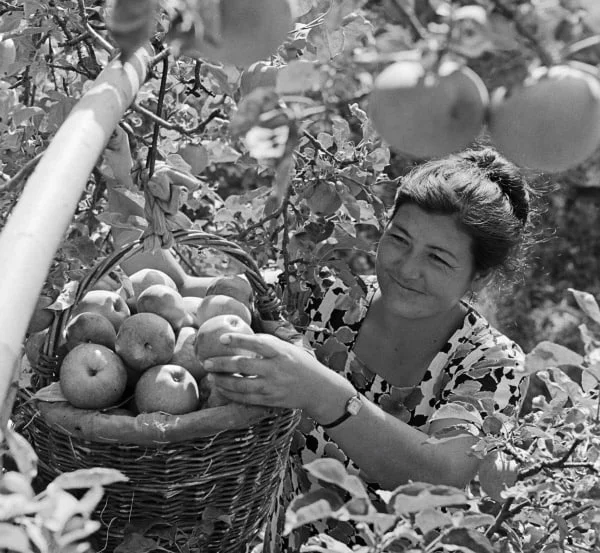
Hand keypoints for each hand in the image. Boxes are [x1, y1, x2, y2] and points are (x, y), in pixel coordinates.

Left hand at [202, 332, 326, 410]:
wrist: (318, 388)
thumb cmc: (300, 363)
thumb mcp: (288, 348)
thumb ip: (267, 343)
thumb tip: (241, 337)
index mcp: (280, 352)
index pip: (256, 343)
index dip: (238, 340)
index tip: (221, 338)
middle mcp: (276, 369)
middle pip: (243, 365)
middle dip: (222, 364)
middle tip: (206, 362)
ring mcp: (272, 386)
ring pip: (241, 385)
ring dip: (223, 381)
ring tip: (211, 376)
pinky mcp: (270, 401)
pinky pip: (246, 399)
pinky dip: (231, 394)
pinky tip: (222, 389)